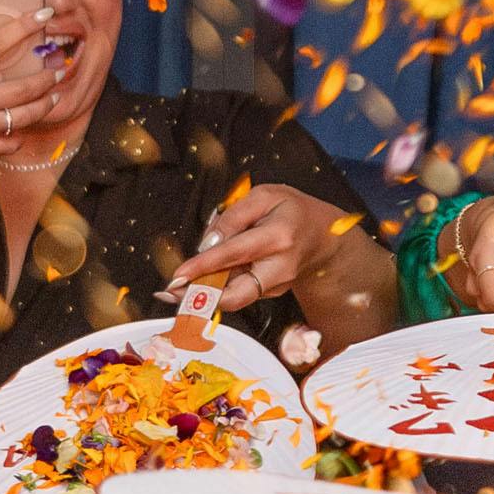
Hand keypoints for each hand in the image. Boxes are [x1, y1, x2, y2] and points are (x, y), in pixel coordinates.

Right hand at [0, 13, 64, 177]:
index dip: (22, 27)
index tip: (42, 15)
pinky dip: (17, 135)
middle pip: (21, 88)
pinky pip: (8, 142)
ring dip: (43, 105)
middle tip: (60, 69)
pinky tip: (19, 128)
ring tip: (53, 97)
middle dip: (47, 78)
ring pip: (22, 116)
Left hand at [163, 183, 356, 309]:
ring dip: (205, 292)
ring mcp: (278, 284)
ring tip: (181, 285)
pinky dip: (220, 288)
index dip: (203, 267)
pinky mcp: (272, 293)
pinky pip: (241, 292)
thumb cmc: (293, 211)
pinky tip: (206, 279)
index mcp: (278, 237)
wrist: (322, 236)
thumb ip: (233, 216)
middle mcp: (280, 267)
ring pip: (235, 296)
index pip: (234, 254)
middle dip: (200, 295)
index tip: (178, 276)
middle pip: (237, 293)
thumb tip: (208, 243)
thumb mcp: (263, 196)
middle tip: (170, 292)